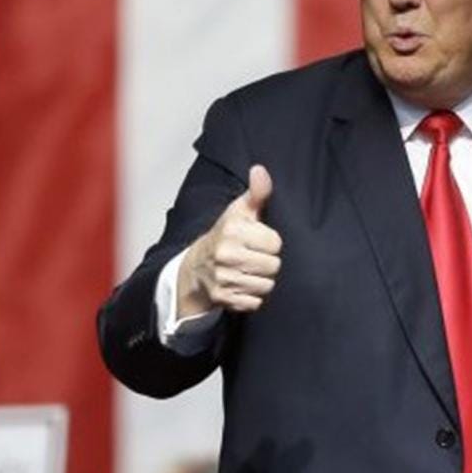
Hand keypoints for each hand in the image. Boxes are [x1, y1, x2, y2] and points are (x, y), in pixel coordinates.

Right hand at [179, 164, 282, 315]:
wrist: (196, 267)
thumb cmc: (225, 235)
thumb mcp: (239, 211)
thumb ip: (256, 193)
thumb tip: (260, 170)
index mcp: (232, 231)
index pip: (275, 243)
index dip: (269, 242)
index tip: (257, 240)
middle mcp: (226, 255)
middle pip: (273, 266)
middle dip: (267, 262)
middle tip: (252, 257)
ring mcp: (224, 278)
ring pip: (267, 285)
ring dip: (261, 280)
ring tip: (247, 270)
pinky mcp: (224, 298)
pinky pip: (255, 302)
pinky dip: (252, 296)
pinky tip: (241, 285)